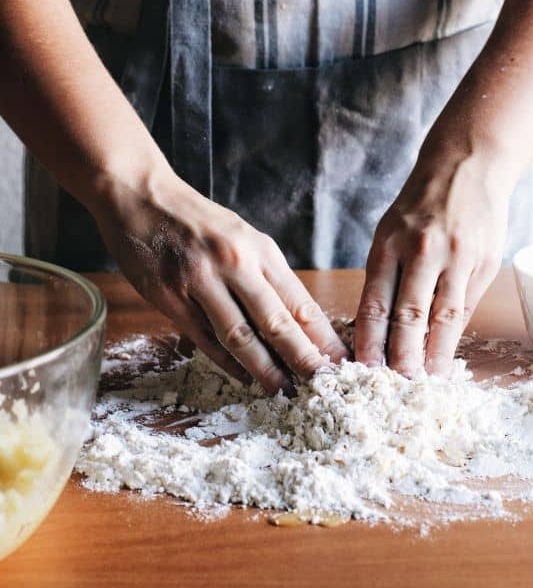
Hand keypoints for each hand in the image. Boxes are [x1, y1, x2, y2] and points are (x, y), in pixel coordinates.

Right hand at [92, 170, 347, 392]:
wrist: (139, 196)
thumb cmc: (196, 219)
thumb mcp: (241, 236)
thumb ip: (265, 274)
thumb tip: (298, 320)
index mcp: (258, 249)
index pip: (299, 301)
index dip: (322, 336)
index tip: (340, 361)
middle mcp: (234, 264)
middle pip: (276, 322)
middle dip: (302, 359)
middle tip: (321, 386)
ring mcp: (200, 282)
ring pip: (240, 337)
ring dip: (264, 369)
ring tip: (283, 391)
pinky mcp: (170, 298)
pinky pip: (204, 338)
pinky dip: (226, 362)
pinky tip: (243, 377)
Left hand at [354, 151, 509, 376]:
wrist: (467, 166)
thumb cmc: (421, 205)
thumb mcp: (390, 230)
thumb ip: (387, 275)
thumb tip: (378, 327)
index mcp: (389, 244)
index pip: (375, 303)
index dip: (369, 340)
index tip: (363, 368)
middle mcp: (422, 252)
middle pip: (408, 316)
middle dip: (400, 356)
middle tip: (394, 386)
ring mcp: (456, 258)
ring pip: (442, 316)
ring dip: (432, 354)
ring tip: (424, 381)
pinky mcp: (483, 263)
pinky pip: (465, 305)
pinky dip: (454, 334)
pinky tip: (446, 355)